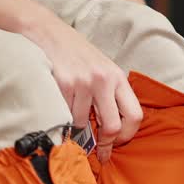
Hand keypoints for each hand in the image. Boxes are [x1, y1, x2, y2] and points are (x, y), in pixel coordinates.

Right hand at [23, 14, 141, 160]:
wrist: (49, 33)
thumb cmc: (78, 56)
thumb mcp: (103, 70)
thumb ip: (112, 95)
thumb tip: (114, 132)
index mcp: (118, 78)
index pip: (135, 115)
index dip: (126, 135)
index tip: (116, 143)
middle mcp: (104, 80)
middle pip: (112, 127)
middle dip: (104, 143)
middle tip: (98, 150)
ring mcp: (83, 82)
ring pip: (82, 124)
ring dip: (76, 126)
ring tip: (71, 111)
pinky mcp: (64, 84)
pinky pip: (64, 114)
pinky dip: (61, 115)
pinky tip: (59, 101)